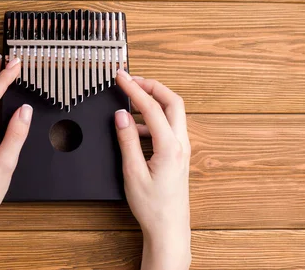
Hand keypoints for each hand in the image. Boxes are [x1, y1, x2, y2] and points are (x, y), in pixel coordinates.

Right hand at [114, 69, 191, 269]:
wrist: (169, 228)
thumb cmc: (153, 206)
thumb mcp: (133, 173)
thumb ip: (127, 140)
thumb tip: (122, 115)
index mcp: (169, 147)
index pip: (152, 107)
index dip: (134, 88)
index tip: (121, 77)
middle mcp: (181, 144)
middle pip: (173, 101)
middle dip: (152, 86)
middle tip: (132, 80)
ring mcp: (183, 148)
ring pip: (173, 113)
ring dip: (154, 102)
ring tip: (131, 101)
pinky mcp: (179, 154)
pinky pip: (169, 127)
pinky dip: (154, 119)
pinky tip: (136, 129)